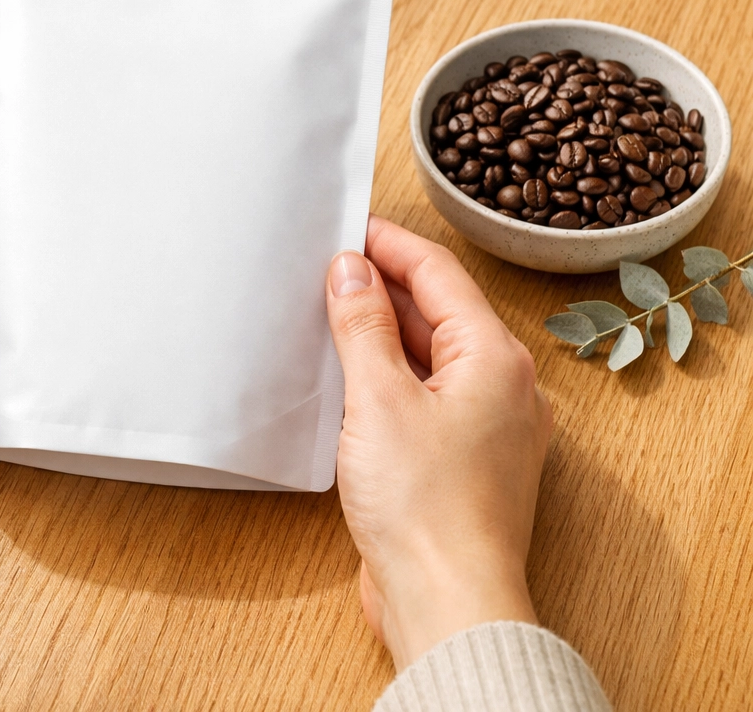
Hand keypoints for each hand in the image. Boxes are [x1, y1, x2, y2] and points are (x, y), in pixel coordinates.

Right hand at [327, 215, 551, 670]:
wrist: (447, 604)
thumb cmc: (425, 507)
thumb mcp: (379, 399)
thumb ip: (363, 325)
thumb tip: (350, 268)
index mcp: (494, 358)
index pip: (439, 274)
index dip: (390, 243)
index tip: (349, 225)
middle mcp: (501, 384)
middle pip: (438, 310)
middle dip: (383, 285)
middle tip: (329, 265)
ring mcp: (486, 423)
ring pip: (431, 353)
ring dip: (384, 329)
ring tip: (331, 307)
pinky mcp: (463, 456)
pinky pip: (426, 392)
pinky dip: (390, 372)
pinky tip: (351, 370)